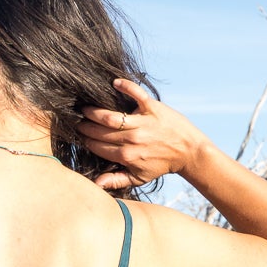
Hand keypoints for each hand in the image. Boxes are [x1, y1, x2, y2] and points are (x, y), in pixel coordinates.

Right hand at [78, 78, 207, 189]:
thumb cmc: (162, 165)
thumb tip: (96, 184)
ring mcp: (143, 122)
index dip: (85, 140)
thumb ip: (117, 180)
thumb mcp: (139, 178)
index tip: (78, 135)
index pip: (98, 146)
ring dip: (94, 111)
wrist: (188, 152)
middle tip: (77, 121)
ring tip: (86, 108)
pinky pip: (136, 94)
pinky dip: (125, 86)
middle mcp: (133, 139)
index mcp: (127, 156)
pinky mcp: (153, 108)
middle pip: (100, 131)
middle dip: (85, 126)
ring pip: (111, 116)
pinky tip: (114, 83)